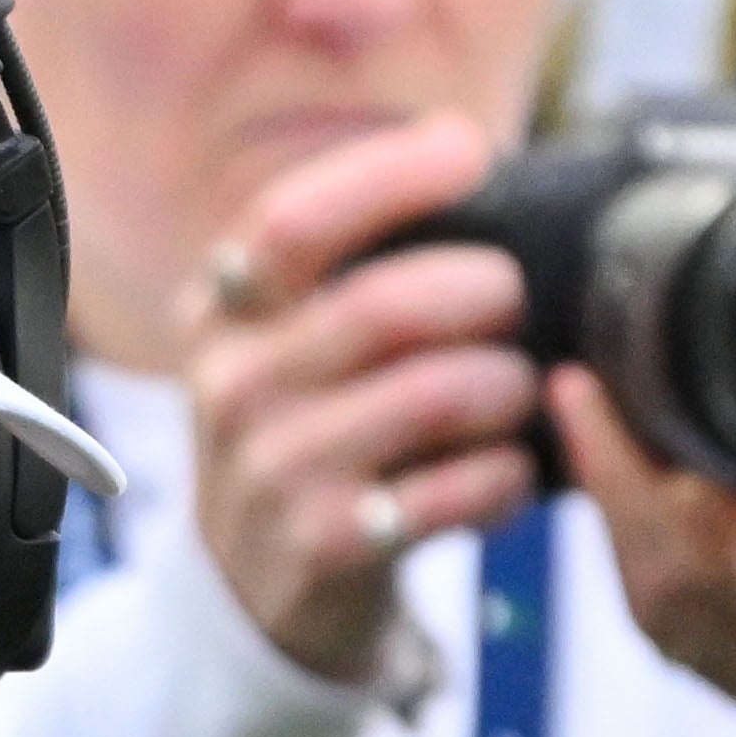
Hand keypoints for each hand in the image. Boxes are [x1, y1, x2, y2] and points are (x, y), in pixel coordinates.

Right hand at [183, 115, 542, 686]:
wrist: (253, 591)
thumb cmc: (304, 432)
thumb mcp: (284, 341)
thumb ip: (349, 258)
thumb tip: (464, 145)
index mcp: (220, 315)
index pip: (291, 222)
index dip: (388, 175)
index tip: (467, 151)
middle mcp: (233, 389)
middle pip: (383, 306)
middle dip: (483, 291)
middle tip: (514, 300)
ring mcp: (274, 473)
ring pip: (436, 395)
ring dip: (507, 387)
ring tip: (515, 393)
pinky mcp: (328, 545)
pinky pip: (459, 488)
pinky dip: (506, 476)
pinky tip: (505, 474)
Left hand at [552, 367, 735, 716]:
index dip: (706, 512)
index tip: (665, 430)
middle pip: (676, 573)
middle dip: (619, 477)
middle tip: (580, 389)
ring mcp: (722, 661)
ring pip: (643, 581)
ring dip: (606, 492)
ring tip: (579, 405)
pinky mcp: (691, 651)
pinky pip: (638, 586)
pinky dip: (615, 519)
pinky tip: (597, 457)